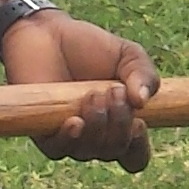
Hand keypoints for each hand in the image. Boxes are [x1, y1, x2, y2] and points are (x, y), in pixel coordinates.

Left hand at [0, 12, 157, 170]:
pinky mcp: (44, 132)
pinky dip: (71, 138)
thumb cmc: (90, 46)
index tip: (139, 122)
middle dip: (119, 124)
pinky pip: (60, 149)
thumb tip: (142, 101)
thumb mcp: (128, 55)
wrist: (47, 33)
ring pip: (89, 151)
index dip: (139, 146)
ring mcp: (70, 136)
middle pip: (115, 152)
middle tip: (115, 91)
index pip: (135, 155)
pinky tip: (75, 121)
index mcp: (121, 123)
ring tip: (93, 94)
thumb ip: (144, 74)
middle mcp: (96, 136)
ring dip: (97, 124)